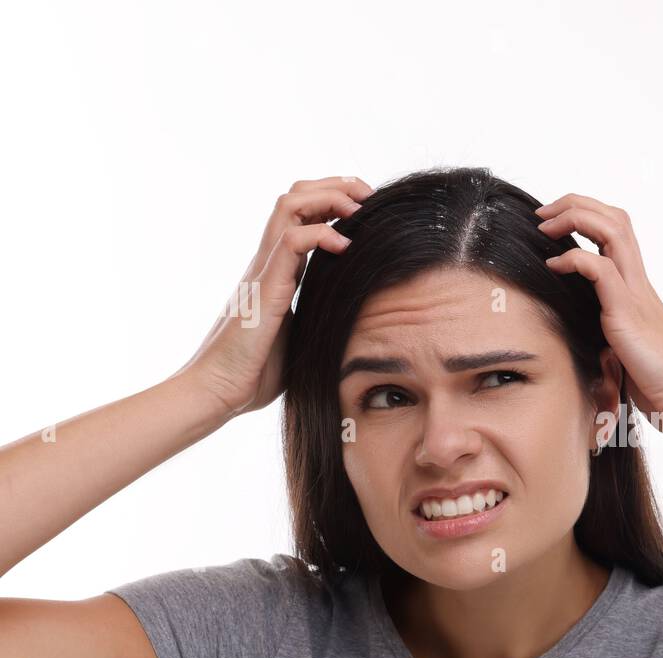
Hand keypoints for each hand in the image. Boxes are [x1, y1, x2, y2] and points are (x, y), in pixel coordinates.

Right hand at [175, 175, 374, 417]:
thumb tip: (353, 322)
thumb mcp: (300, 337)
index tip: (367, 208)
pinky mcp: (265, 287)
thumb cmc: (255, 374)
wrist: (218, 392)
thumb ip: (318, 318)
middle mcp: (268, 263)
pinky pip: (291, 242)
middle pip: (295, 197)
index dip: (333, 202)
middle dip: (334, 186)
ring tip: (360, 208)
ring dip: (329, 197)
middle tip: (368, 194)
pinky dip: (322, 234)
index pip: (302, 217)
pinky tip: (346, 247)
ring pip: (290, 206)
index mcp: (278, 272)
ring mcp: (264, 271)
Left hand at [537, 193, 662, 433]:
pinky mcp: (628, 316)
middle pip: (614, 219)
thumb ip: (612, 346)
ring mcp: (636, 297)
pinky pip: (600, 270)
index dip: (586, 217)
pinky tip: (554, 266)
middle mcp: (639, 286)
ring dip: (574, 217)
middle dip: (576, 204)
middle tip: (544, 213)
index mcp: (639, 292)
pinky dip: (574, 258)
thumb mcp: (629, 359)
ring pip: (612, 231)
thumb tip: (592, 354)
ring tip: (545, 225)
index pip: (617, 233)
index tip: (554, 225)